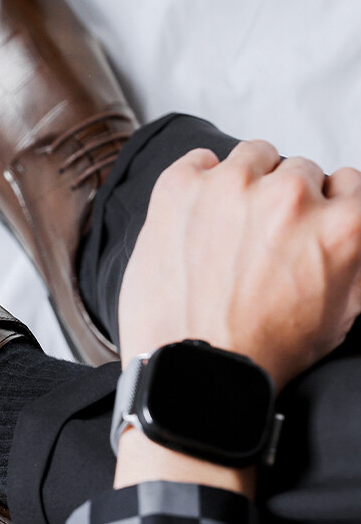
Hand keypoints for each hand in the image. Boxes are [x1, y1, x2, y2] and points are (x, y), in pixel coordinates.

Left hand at [118, 140, 360, 392]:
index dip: (326, 206)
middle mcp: (290, 196)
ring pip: (254, 156)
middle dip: (285, 201)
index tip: (306, 224)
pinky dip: (201, 180)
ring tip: (230, 226)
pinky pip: (200, 159)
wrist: (192, 367)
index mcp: (341, 225)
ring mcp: (230, 186)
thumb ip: (357, 252)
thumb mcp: (344, 310)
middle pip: (299, 171)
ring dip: (248, 183)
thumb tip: (350, 221)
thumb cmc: (263, 349)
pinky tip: (198, 215)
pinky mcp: (180, 187)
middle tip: (262, 238)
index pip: (348, 182)